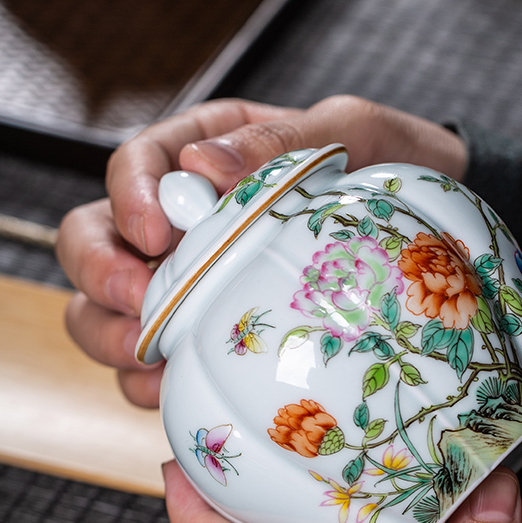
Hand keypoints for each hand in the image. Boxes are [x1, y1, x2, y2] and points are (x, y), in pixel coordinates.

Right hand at [56, 96, 466, 406]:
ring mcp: (187, 284)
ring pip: (105, 309)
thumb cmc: (387, 167)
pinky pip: (150, 366)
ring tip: (156, 360)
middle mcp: (183, 221)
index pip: (135, 164)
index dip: (128, 199)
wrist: (427, 233)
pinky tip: (178, 391)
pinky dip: (149, 382)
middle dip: (101, 275)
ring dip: (114, 338)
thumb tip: (203, 165)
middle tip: (139, 304)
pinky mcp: (203, 337)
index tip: (156, 235)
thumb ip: (280, 139)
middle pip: (94, 241)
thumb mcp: (349, 132)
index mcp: (205, 155)